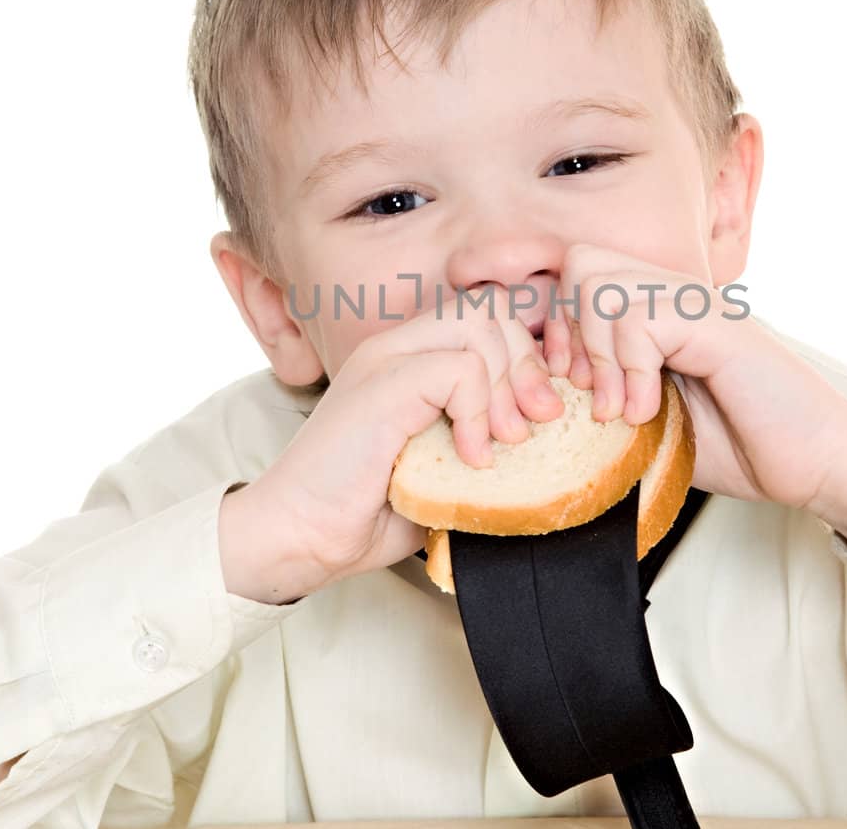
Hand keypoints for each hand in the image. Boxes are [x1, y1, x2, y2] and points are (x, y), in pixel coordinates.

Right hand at [226, 284, 563, 600]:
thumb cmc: (364, 513)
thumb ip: (484, 439)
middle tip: (534, 425)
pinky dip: (480, 413)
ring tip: (502, 444)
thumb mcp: (442, 468)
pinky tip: (470, 457)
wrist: (299, 537)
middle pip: (492, 310)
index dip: (526, 358)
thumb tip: (547, 434)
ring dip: (507, 388)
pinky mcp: (383, 384)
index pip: (487, 317)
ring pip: (482, 326)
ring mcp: (386, 360)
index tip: (539, 414)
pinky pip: (461, 368)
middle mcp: (396, 347)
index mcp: (409, 358)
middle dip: (529, 366)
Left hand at [539, 243, 846, 513]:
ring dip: (597, 355)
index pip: (577, 274)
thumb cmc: (742, 444)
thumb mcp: (651, 420)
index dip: (556, 327)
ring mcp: (697, 303)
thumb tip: (545, 392)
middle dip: (568, 332)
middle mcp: (675, 293)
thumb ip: (606, 392)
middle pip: (580, 262)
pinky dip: (631, 371)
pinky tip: (648, 411)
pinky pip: (641, 318)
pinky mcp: (716, 324)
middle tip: (588, 392)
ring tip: (619, 410)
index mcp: (657, 309)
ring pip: (601, 283)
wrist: (817, 462)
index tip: (566, 386)